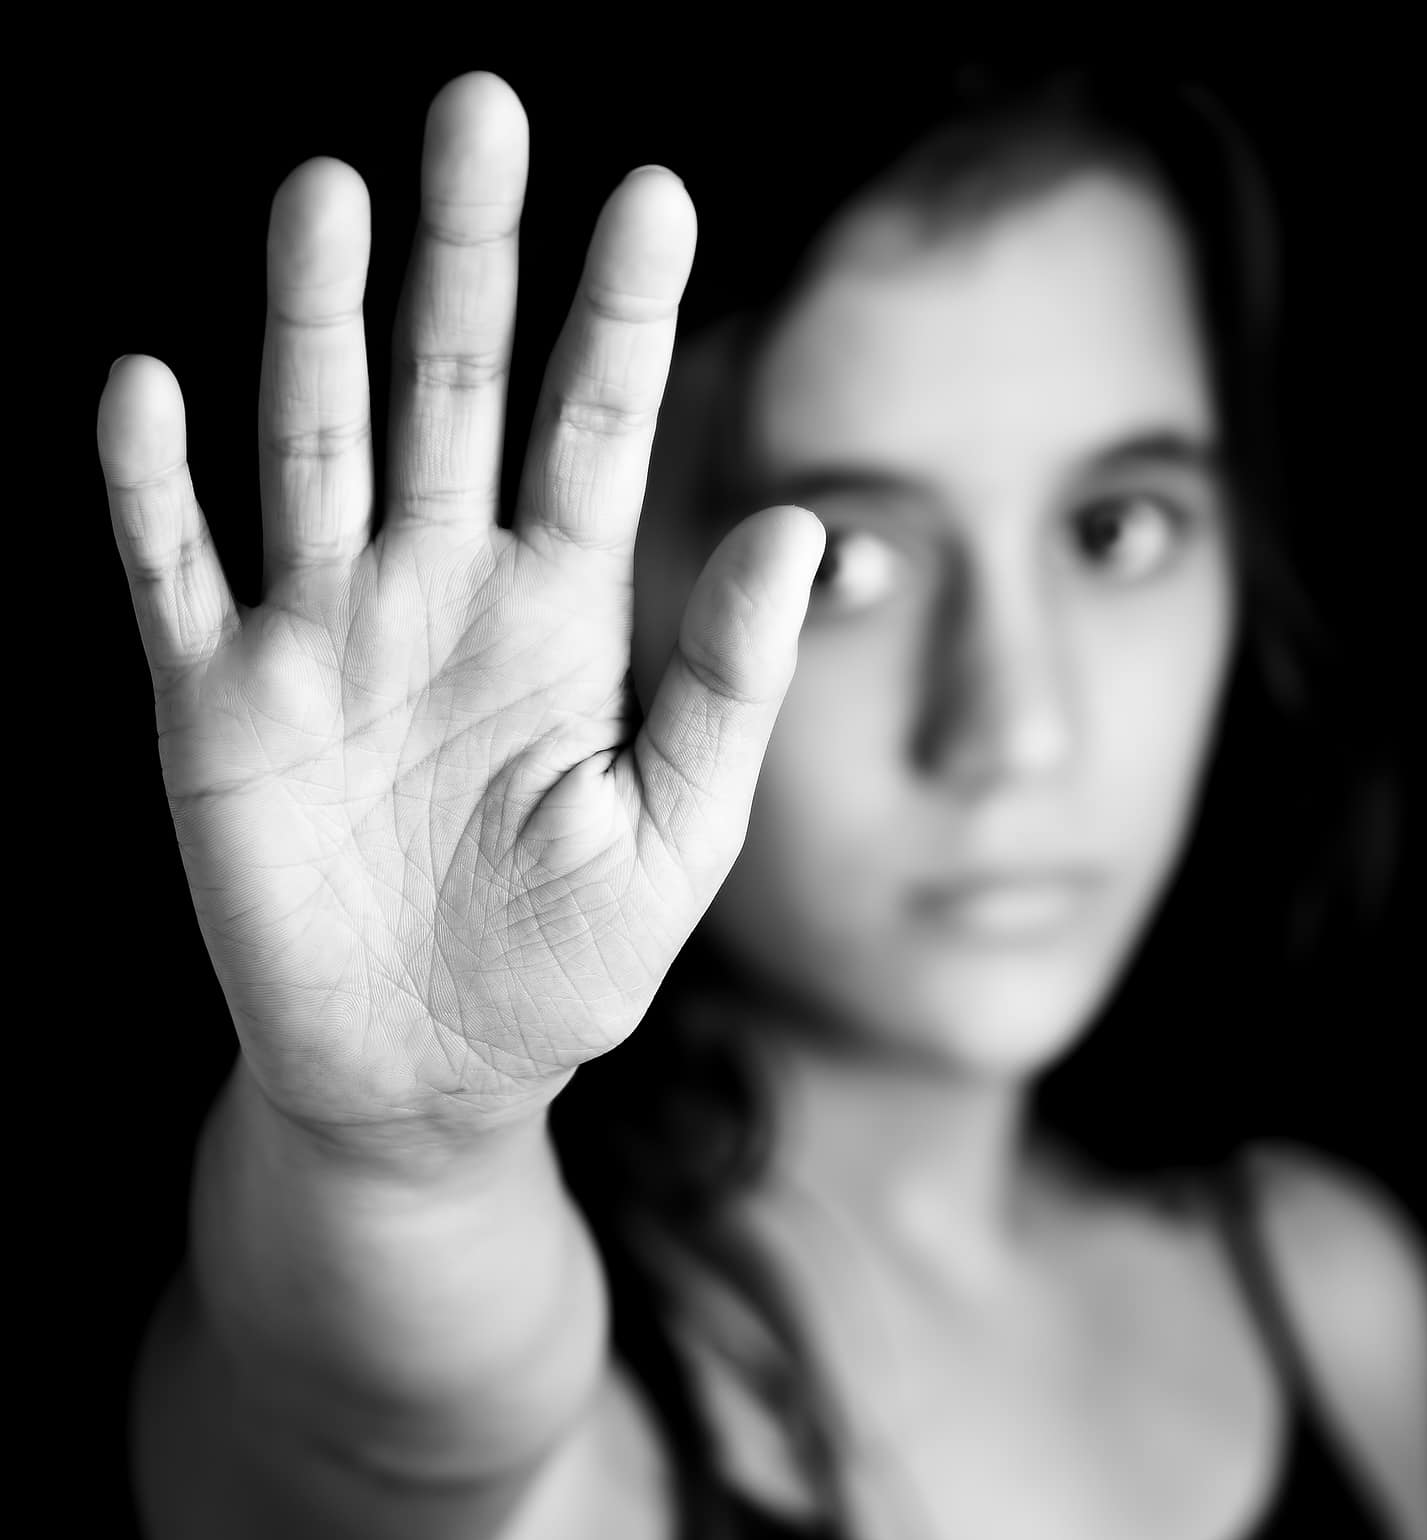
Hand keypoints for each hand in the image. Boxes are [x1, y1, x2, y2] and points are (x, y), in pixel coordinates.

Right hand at [96, 73, 820, 1152]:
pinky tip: (151, 385)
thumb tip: (804, 527)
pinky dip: (153, 488)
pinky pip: (174, 572)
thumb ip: (728, 681)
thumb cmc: (571, 959)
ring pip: (316, 445)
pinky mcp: (216, 706)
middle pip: (452, 392)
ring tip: (330, 192)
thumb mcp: (678, 830)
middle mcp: (439, 594)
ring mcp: (323, 638)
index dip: (622, 319)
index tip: (657, 193)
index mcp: (561, 618)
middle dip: (467, 259)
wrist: (433, 1072)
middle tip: (483, 108)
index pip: (596, 433)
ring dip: (315, 324)